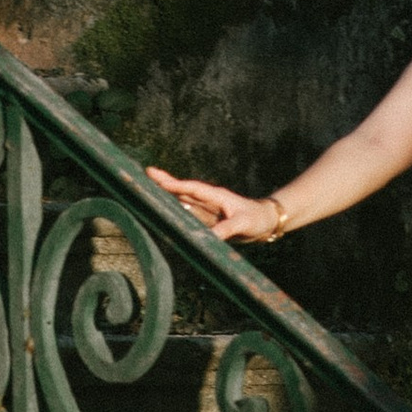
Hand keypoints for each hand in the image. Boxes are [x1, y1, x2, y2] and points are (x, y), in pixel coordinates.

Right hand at [147, 167, 285, 245]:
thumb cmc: (257, 219)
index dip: (175, 185)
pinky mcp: (208, 219)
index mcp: (217, 196)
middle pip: (183, 191)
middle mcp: (209, 200)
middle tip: (145, 173)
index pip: (192, 189)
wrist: (267, 222)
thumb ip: (226, 229)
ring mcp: (208, 209)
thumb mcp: (243, 224)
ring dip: (167, 194)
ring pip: (183, 201)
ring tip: (147, 189)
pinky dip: (175, 210)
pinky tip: (164, 209)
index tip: (156, 178)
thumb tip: (208, 237)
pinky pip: (188, 214)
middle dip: (164, 182)